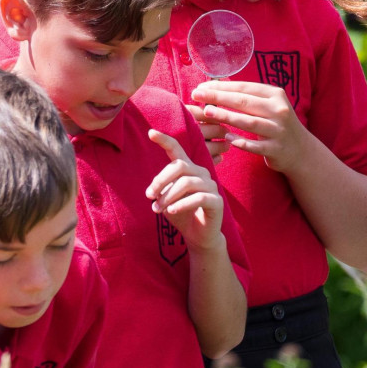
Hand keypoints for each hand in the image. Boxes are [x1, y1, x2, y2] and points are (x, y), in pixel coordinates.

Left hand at [146, 129, 224, 250]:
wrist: (199, 235)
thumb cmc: (182, 214)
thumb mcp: (167, 199)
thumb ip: (163, 189)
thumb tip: (156, 189)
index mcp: (189, 170)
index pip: (178, 150)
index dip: (165, 140)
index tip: (150, 132)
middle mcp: (201, 174)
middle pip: (180, 166)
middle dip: (160, 180)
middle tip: (149, 195)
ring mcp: (211, 186)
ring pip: (187, 183)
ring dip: (168, 197)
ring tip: (157, 209)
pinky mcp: (217, 201)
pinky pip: (198, 198)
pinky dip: (181, 204)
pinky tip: (172, 211)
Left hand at [192, 81, 306, 172]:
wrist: (301, 151)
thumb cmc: (277, 124)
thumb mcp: (269, 106)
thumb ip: (247, 96)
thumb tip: (216, 85)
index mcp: (276, 95)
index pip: (245, 88)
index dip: (221, 87)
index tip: (201, 87)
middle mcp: (280, 110)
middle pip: (245, 102)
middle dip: (218, 97)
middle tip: (196, 95)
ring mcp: (279, 131)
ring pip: (249, 122)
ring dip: (227, 116)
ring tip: (207, 112)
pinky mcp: (276, 149)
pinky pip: (255, 146)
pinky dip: (241, 142)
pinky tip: (227, 138)